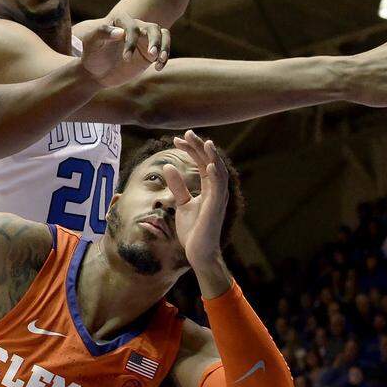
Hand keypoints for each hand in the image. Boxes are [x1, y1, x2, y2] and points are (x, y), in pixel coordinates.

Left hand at [80, 14, 169, 85]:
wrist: (96, 70)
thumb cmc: (91, 53)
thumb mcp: (91, 43)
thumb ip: (102, 33)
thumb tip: (120, 32)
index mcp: (121, 21)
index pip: (132, 26)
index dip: (132, 41)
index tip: (126, 58)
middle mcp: (135, 27)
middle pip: (153, 28)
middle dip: (155, 41)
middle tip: (151, 55)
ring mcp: (144, 39)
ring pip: (163, 35)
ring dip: (165, 46)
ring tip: (158, 60)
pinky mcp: (149, 52)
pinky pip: (163, 50)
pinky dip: (164, 57)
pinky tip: (158, 68)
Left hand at [164, 130, 229, 269]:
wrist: (199, 253)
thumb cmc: (193, 230)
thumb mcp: (182, 204)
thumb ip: (178, 186)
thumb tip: (168, 166)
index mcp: (209, 189)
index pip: (202, 163)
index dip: (191, 150)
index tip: (177, 139)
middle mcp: (216, 191)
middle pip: (210, 162)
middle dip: (199, 147)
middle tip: (187, 133)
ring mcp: (218, 199)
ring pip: (218, 172)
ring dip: (211, 157)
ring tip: (204, 142)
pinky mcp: (216, 209)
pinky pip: (219, 189)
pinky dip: (215, 176)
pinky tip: (209, 165)